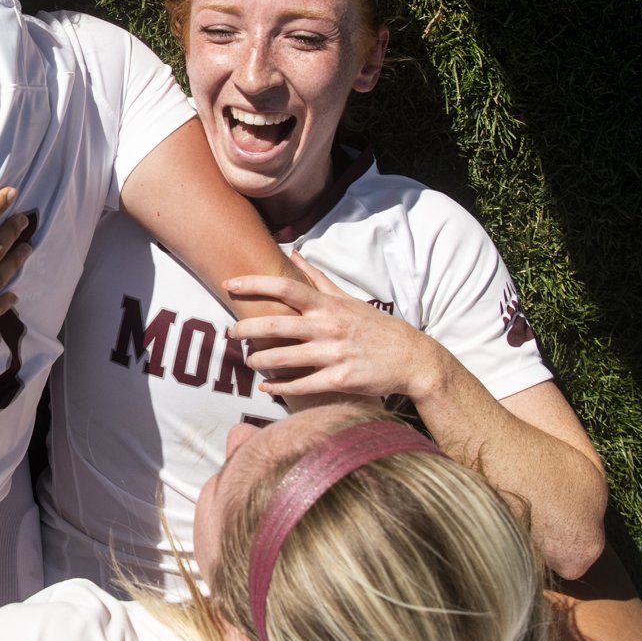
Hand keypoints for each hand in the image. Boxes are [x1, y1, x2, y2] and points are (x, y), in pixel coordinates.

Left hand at [224, 250, 446, 401]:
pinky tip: (266, 388)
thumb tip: (292, 253)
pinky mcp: (340, 380)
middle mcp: (329, 327)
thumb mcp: (347, 298)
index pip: (285, 288)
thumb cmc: (375, 327)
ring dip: (259, 361)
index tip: (230, 284)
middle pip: (276, 325)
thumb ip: (317, 277)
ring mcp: (334, 355)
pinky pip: (302, 385)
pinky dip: (280, 387)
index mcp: (329, 306)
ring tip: (247, 362)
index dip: (254, 284)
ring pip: (284, 358)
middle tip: (229, 332)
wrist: (413, 359)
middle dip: (246, 329)